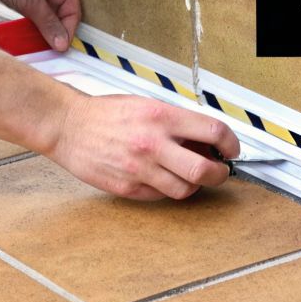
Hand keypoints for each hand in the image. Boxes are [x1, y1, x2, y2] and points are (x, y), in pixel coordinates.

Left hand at [0, 0, 80, 50]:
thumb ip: (47, 22)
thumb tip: (63, 45)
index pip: (72, 13)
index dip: (66, 32)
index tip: (57, 51)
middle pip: (59, 16)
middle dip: (51, 33)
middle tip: (42, 51)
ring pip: (45, 15)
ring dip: (39, 29)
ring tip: (31, 45)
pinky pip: (32, 11)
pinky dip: (29, 22)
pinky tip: (23, 33)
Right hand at [47, 92, 242, 200]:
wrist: (69, 126)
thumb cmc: (106, 113)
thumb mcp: (147, 105)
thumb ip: (177, 123)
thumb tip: (206, 141)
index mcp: (162, 117)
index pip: (214, 132)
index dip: (231, 144)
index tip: (231, 149)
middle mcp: (154, 144)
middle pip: (205, 170)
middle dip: (220, 174)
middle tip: (220, 170)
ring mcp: (141, 169)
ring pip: (185, 189)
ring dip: (194, 185)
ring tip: (189, 175)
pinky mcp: (128, 188)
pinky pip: (161, 196)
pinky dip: (168, 189)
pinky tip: (163, 178)